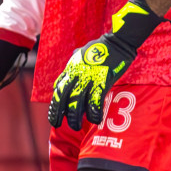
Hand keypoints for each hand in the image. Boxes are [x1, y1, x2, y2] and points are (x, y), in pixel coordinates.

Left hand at [48, 0, 168, 130]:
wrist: (116, 43)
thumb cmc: (100, 48)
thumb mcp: (81, 54)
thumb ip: (74, 64)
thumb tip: (68, 69)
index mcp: (71, 69)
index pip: (58, 89)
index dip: (55, 104)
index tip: (55, 114)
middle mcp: (77, 75)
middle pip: (63, 98)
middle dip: (59, 113)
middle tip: (58, 125)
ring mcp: (89, 79)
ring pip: (77, 103)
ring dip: (75, 117)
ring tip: (76, 127)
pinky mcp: (102, 83)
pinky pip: (95, 102)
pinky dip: (94, 113)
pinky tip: (95, 120)